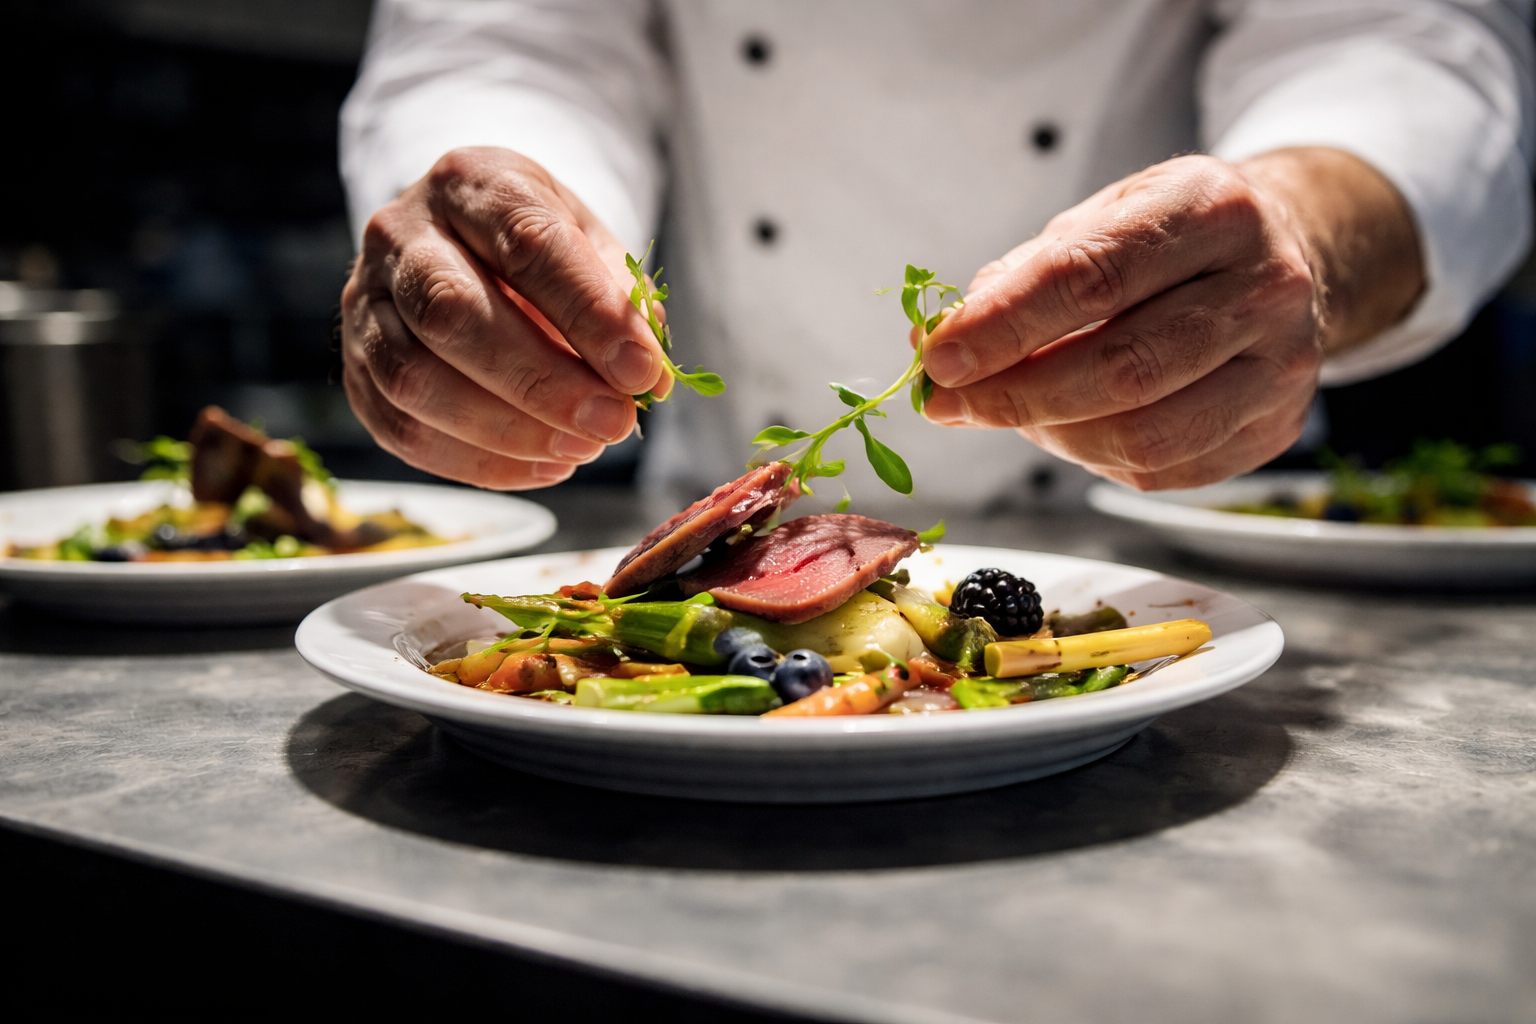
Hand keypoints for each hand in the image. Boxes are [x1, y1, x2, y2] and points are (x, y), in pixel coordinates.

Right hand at [340, 147, 668, 488]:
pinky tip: (544, 465)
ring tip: (581, 448)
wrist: (460, 245)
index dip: (588, 313)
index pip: (527, 244)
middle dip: (541, 382)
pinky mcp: (354, 369)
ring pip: (414, 379)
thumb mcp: (588, 244)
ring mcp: (364, 302)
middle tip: (612, 422)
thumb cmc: (536, 249)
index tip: (642, 370)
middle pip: (452, 313)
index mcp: (470, 183)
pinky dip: (479, 462)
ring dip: (507, 430)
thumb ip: (621, 301)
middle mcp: (400, 234)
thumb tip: (648, 377)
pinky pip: (401, 429)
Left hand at [920, 149, 1423, 488]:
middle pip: (1121, 367)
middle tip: (949, 402)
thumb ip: (1020, 279)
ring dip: (1051, 434)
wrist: (1281, 258)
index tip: (939, 356)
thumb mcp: (1101, 221)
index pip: (1091, 277)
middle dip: (1015, 394)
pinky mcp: (1274, 427)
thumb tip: (935, 343)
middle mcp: (1263, 286)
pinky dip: (1094, 458)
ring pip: (1144, 434)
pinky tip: (1069, 427)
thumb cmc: (1172, 241)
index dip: (1004, 325)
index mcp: (1212, 209)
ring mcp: (1280, 364)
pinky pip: (1163, 470)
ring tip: (1008, 412)